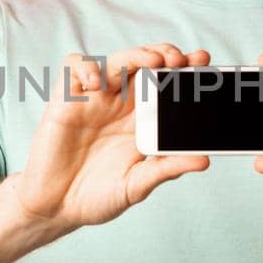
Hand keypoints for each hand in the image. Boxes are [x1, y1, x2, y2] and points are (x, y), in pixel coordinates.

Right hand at [14, 43, 210, 228]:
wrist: (57, 208)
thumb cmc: (97, 196)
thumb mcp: (137, 185)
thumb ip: (166, 169)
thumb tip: (203, 160)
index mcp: (143, 119)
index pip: (167, 83)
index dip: (185, 69)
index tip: (204, 63)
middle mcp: (120, 103)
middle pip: (145, 63)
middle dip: (166, 54)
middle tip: (181, 61)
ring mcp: (93, 98)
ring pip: (116, 59)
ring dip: (136, 54)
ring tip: (153, 62)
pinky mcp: (66, 99)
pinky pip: (74, 67)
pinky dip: (86, 67)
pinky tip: (97, 85)